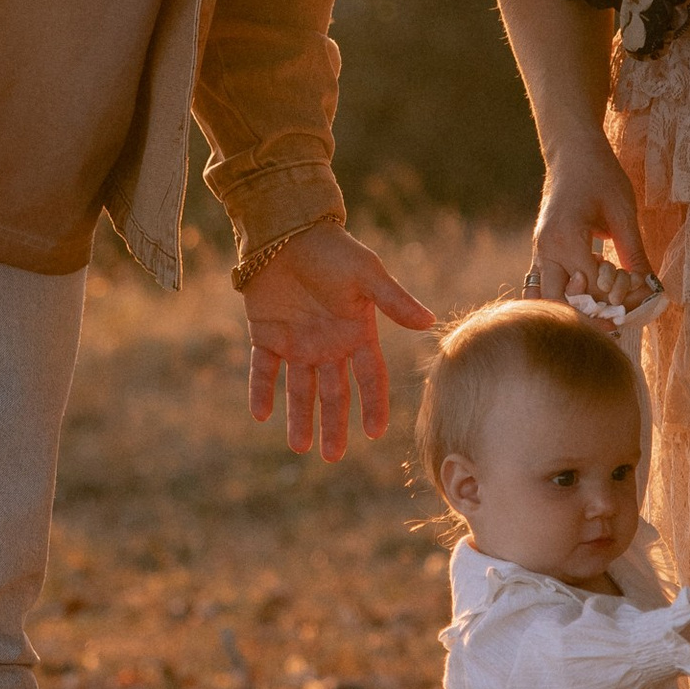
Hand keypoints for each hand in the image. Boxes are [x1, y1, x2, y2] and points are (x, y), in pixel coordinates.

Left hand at [245, 224, 435, 461]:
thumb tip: (429, 322)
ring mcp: (297, 342)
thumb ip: (394, 301)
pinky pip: (263, 370)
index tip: (374, 433)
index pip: (370, 378)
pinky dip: (260, 391)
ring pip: (299, 389)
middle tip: (332, 456)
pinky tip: (261, 415)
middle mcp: (329, 345)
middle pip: (334, 394)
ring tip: (299, 447)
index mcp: (357, 334)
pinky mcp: (266, 335)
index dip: (373, 405)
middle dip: (333, 424)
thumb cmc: (333, 251)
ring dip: (299, 417)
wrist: (288, 232)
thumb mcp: (367, 276)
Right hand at [527, 139, 657, 314]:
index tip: (642, 293)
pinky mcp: (541, 252)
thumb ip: (635, 253)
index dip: (620, 296)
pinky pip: (544, 286)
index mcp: (565, 239)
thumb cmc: (600, 174)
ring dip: (574, 309)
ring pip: (547, 299)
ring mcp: (539, 252)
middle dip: (590, 314)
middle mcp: (546, 250)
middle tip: (617, 316)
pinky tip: (590, 290)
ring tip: (602, 308)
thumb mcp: (624, 213)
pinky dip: (565, 297)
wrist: (572, 151)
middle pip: (561, 303)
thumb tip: (652, 289)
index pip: (592, 288)